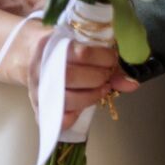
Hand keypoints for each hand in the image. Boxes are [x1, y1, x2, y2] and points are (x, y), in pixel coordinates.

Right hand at [19, 24, 140, 129]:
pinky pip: (60, 120)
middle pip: (72, 77)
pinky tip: (84, 104)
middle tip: (107, 75)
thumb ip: (106, 62)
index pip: (81, 53)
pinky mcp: (39, 110)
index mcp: (52, 46)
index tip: (112, 58)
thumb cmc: (63, 49)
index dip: (103, 58)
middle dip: (98, 77)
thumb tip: (132, 84)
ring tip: (102, 89)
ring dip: (92, 96)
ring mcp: (38, 91)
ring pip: (68, 99)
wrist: (31, 56)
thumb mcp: (80, 44)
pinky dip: (77, 115)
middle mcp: (41, 70)